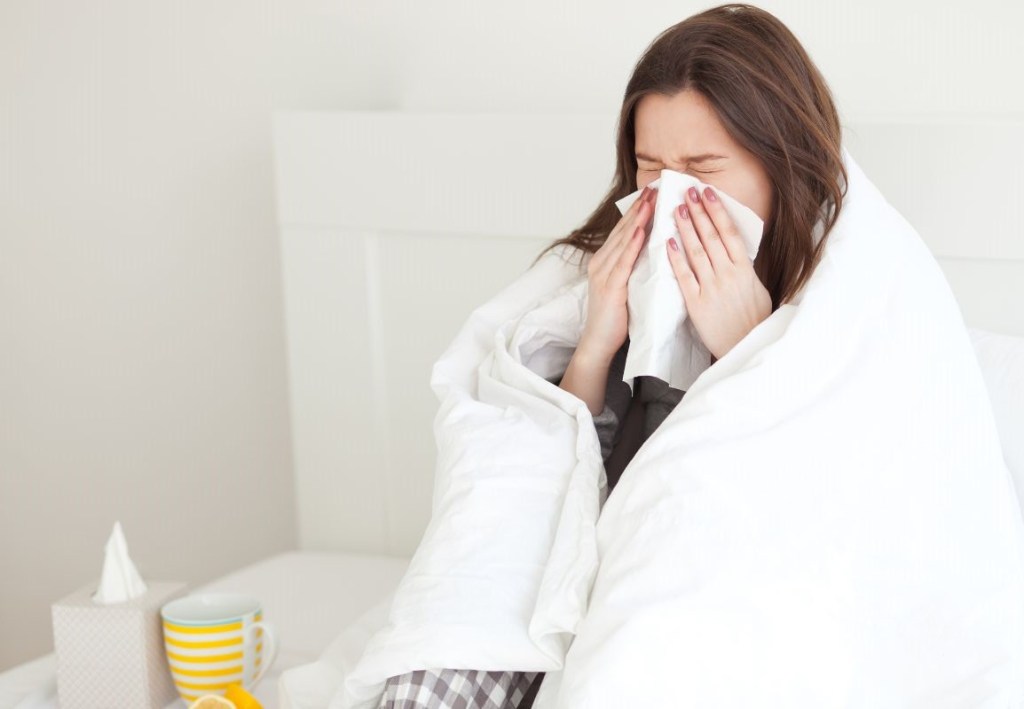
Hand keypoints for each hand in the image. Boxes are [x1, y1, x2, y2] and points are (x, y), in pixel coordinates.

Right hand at [578, 184, 657, 362]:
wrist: (599, 343)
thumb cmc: (616, 317)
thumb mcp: (627, 285)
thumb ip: (635, 266)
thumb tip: (655, 248)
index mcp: (606, 261)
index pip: (625, 230)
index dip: (639, 210)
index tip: (653, 192)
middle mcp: (601, 262)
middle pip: (624, 229)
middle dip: (640, 207)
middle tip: (655, 186)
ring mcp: (603, 274)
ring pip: (623, 240)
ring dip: (638, 219)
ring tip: (651, 200)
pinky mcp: (609, 287)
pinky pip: (623, 262)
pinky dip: (631, 244)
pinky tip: (640, 230)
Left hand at [666, 185, 771, 360]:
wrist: (746, 347)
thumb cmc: (754, 321)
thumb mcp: (757, 289)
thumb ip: (745, 269)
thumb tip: (736, 250)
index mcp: (745, 270)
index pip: (729, 233)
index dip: (717, 211)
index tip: (708, 193)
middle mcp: (729, 275)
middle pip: (711, 237)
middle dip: (699, 212)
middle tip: (687, 191)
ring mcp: (712, 288)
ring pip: (696, 252)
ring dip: (686, 228)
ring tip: (676, 209)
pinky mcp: (697, 304)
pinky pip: (684, 276)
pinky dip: (676, 258)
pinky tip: (668, 242)